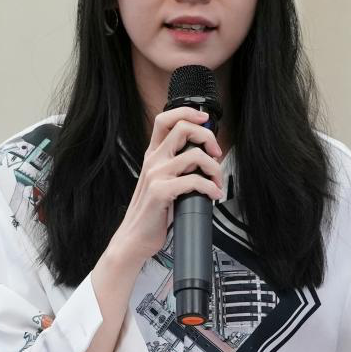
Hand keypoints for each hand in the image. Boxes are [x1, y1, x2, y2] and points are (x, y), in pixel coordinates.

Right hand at [106, 107, 224, 266]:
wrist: (134, 238)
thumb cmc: (151, 213)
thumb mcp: (160, 182)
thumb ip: (176, 166)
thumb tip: (205, 156)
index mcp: (153, 155)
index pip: (165, 119)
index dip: (187, 113)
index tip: (205, 120)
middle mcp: (153, 161)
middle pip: (182, 128)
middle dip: (207, 136)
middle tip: (216, 152)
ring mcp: (156, 175)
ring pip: (194, 155)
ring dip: (214, 168)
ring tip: (216, 182)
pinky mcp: (161, 192)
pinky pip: (194, 181)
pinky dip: (210, 188)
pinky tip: (212, 195)